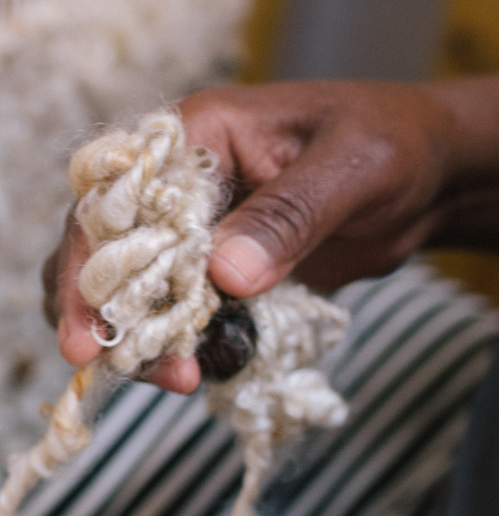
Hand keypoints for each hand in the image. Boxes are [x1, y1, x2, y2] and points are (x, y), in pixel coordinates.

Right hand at [42, 77, 498, 392]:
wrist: (427, 179)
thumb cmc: (390, 143)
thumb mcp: (350, 167)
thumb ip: (288, 215)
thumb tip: (227, 273)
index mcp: (191, 137)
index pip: (113, 200)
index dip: (90, 262)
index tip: (88, 324)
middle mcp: (173, 186)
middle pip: (101, 251)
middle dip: (98, 311)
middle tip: (102, 361)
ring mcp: (188, 234)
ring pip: (126, 291)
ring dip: (136, 338)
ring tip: (178, 378)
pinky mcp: (210, 275)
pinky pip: (172, 317)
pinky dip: (175, 348)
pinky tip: (201, 371)